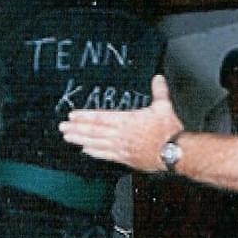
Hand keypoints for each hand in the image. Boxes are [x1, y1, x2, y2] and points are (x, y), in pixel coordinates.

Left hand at [59, 74, 182, 171]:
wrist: (175, 153)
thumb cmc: (169, 132)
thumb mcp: (164, 107)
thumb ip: (159, 92)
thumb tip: (157, 78)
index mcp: (127, 120)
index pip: (100, 118)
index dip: (84, 116)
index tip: (72, 116)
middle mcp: (120, 134)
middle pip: (93, 131)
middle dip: (76, 128)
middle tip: (62, 127)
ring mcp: (121, 148)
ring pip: (96, 143)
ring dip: (80, 140)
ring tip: (68, 138)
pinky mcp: (125, 158)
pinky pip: (106, 155)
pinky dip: (94, 153)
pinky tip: (85, 151)